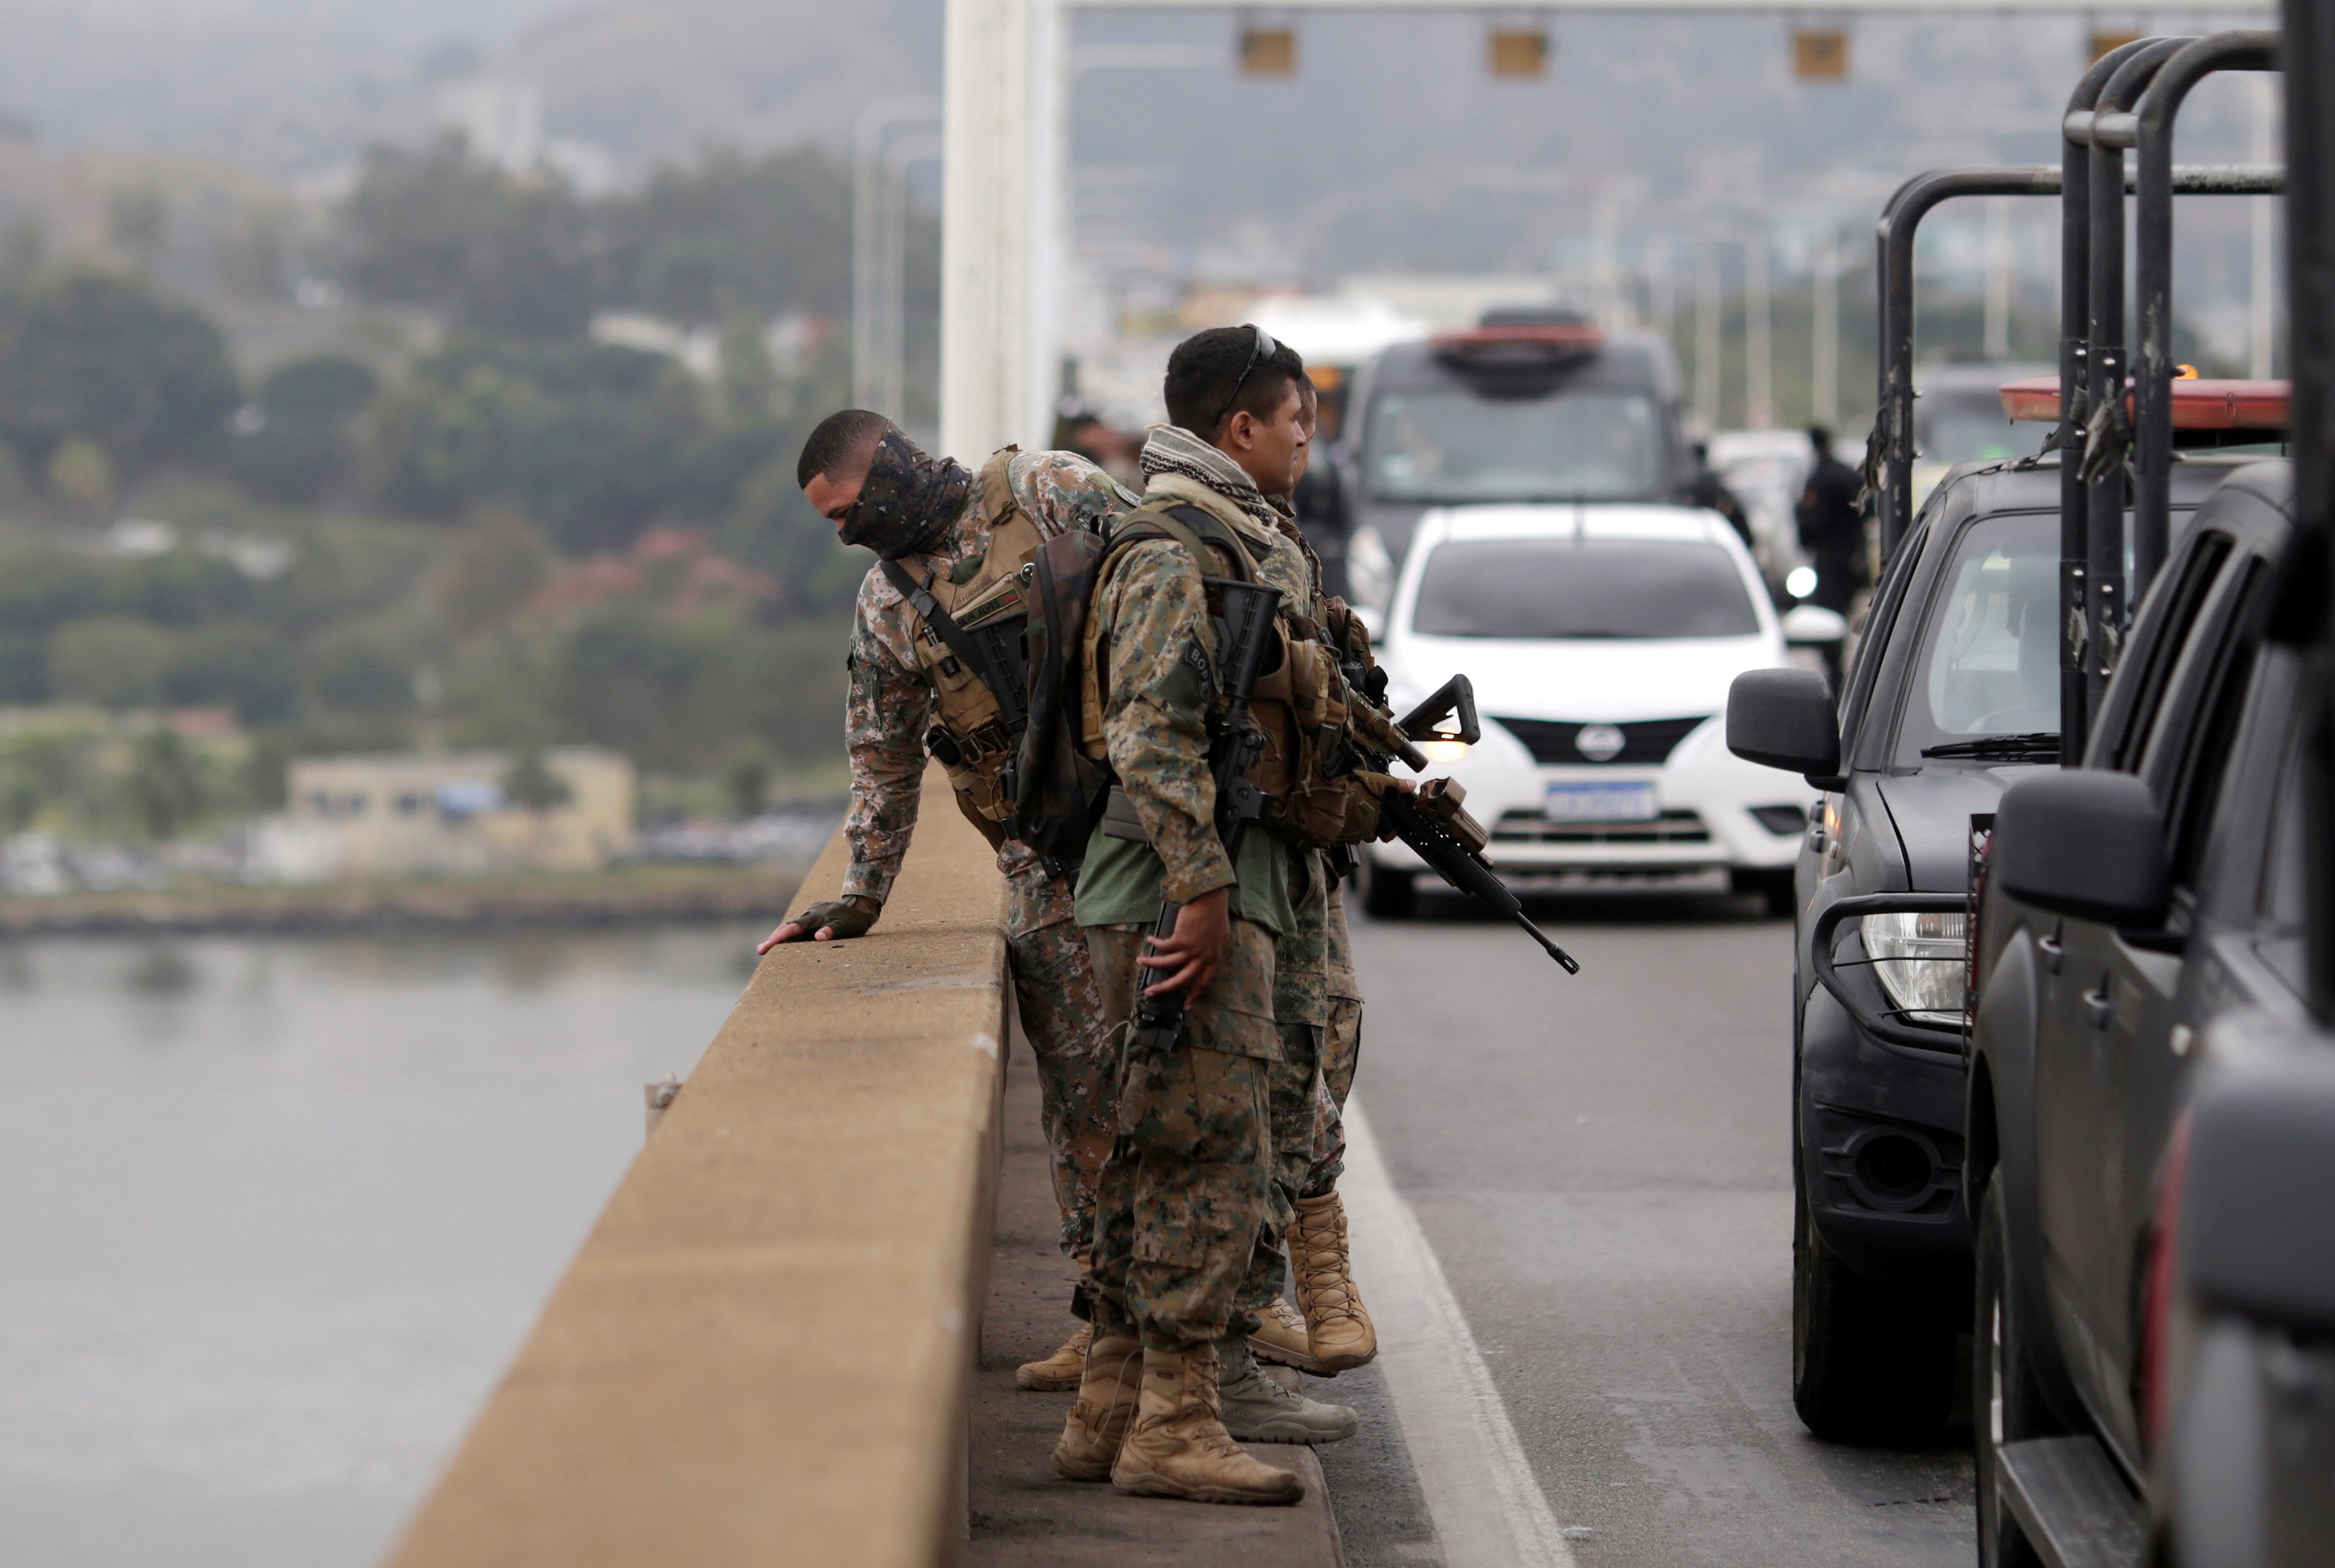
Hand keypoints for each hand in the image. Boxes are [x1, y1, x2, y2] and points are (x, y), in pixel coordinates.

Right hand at [757, 895, 879, 953]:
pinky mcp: (813, 919)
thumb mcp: (847, 927)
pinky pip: (798, 928)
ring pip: (791, 927)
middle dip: (773, 939)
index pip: (792, 929)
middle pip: (787, 927)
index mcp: (814, 918)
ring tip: (765, 949)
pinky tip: (784, 943)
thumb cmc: (855, 920)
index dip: (778, 938)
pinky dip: (789, 935)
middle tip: (760, 950)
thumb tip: (818, 937)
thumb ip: (833, 931)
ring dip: (779, 937)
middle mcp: (808, 916)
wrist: (861, 907)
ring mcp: (810, 916)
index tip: (766, 947)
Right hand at [1137, 885, 1231, 998]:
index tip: (1186, 1006)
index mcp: (1213, 958)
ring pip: (1167, 965)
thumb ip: (1210, 949)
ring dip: (1151, 963)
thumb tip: (1200, 956)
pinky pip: (1163, 947)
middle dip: (1164, 988)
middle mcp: (1203, 958)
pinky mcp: (1181, 940)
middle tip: (1150, 992)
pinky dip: (1155, 943)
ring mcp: (1192, 950)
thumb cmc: (1215, 913)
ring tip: (1140, 961)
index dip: (1194, 994)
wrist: (1210, 898)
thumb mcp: (1218, 936)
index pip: (1204, 982)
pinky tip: (1151, 938)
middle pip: (1182, 980)